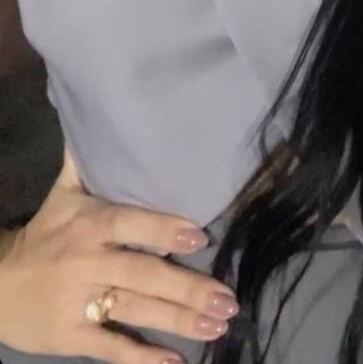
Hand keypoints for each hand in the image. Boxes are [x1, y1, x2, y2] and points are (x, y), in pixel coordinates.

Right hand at [0, 147, 239, 363]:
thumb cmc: (43, 235)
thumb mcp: (62, 194)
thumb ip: (85, 161)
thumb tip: (98, 115)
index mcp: (88, 225)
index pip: (129, 224)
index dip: (164, 229)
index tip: (201, 237)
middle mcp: (87, 263)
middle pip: (142, 274)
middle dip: (187, 287)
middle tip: (227, 299)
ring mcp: (80, 302)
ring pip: (135, 310)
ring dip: (179, 320)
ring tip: (217, 326)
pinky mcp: (72, 337)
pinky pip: (112, 349)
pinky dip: (143, 358)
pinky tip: (176, 363)